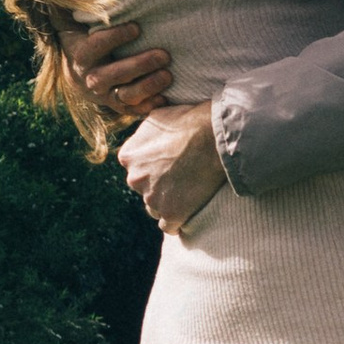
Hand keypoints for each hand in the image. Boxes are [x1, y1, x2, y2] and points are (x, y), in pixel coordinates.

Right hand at [61, 12, 174, 124]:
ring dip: (148, 86)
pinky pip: (132, 111)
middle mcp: (89, 78)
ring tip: (169, 75)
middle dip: (139, 65)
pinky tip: (165, 98)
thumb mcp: (78, 23)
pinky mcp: (115, 106)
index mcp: (80, 55)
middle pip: (112, 75)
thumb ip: (83, 6)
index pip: (94, 47)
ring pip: (125, 95)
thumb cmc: (86, 38)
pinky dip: (148, 106)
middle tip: (164, 55)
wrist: (77, 73)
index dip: (115, 38)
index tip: (137, 27)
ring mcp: (103, 95)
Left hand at [121, 101, 227, 233]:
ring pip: (155, 207)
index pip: (135, 168)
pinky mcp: (172, 213)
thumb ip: (144, 134)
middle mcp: (134, 178)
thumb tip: (142, 139)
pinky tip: (186, 212)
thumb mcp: (157, 117)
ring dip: (168, 202)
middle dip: (159, 184)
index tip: (170, 164)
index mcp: (128, 156)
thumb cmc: (190, 121)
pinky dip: (177, 220)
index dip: (153, 166)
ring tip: (188, 192)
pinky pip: (169, 226)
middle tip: (182, 176)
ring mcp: (153, 198)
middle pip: (144, 188)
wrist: (215, 137)